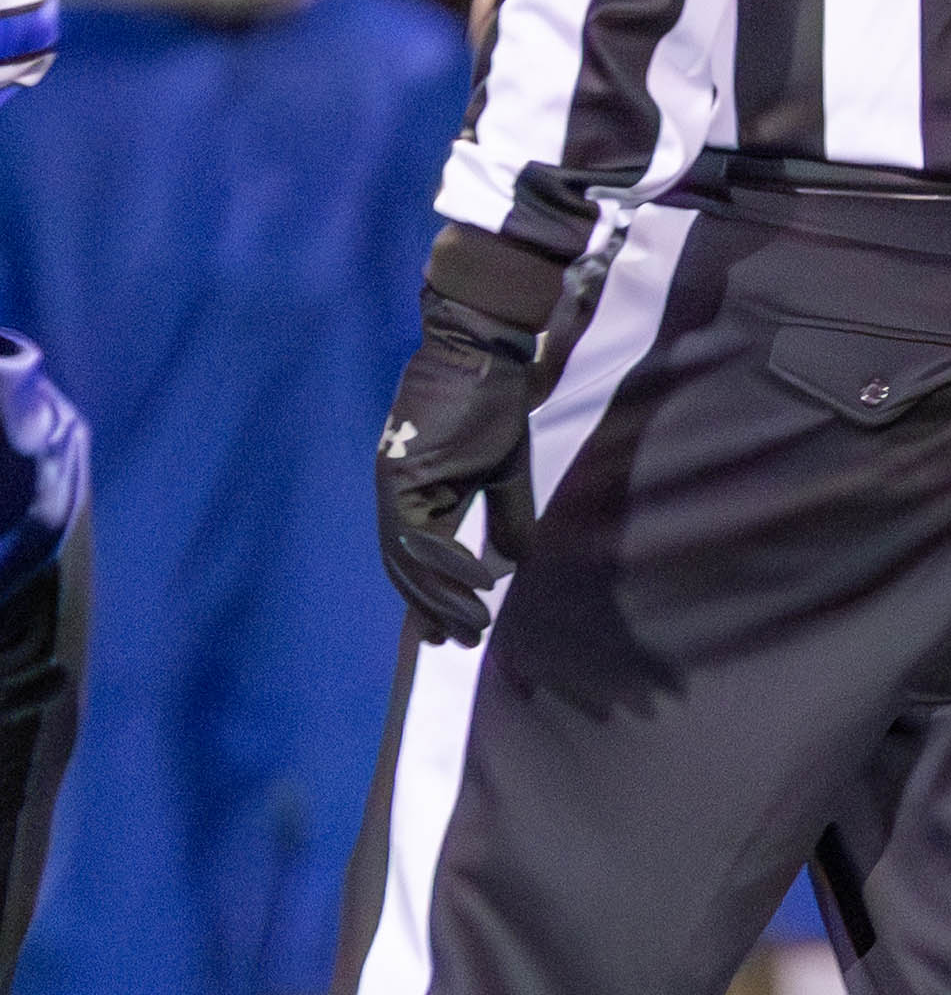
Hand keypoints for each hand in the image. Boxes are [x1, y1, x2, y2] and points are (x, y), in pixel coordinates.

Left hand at [377, 238, 562, 646]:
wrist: (482, 351)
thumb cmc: (494, 402)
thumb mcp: (506, 470)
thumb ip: (507, 518)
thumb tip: (512, 568)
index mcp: (416, 492)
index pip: (416, 557)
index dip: (432, 597)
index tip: (450, 634)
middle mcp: (395, 492)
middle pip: (404, 568)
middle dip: (434, 609)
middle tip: (461, 643)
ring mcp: (393, 483)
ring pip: (405, 559)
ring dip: (440, 597)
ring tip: (473, 626)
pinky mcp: (400, 473)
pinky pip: (417, 534)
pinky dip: (448, 563)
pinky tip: (480, 584)